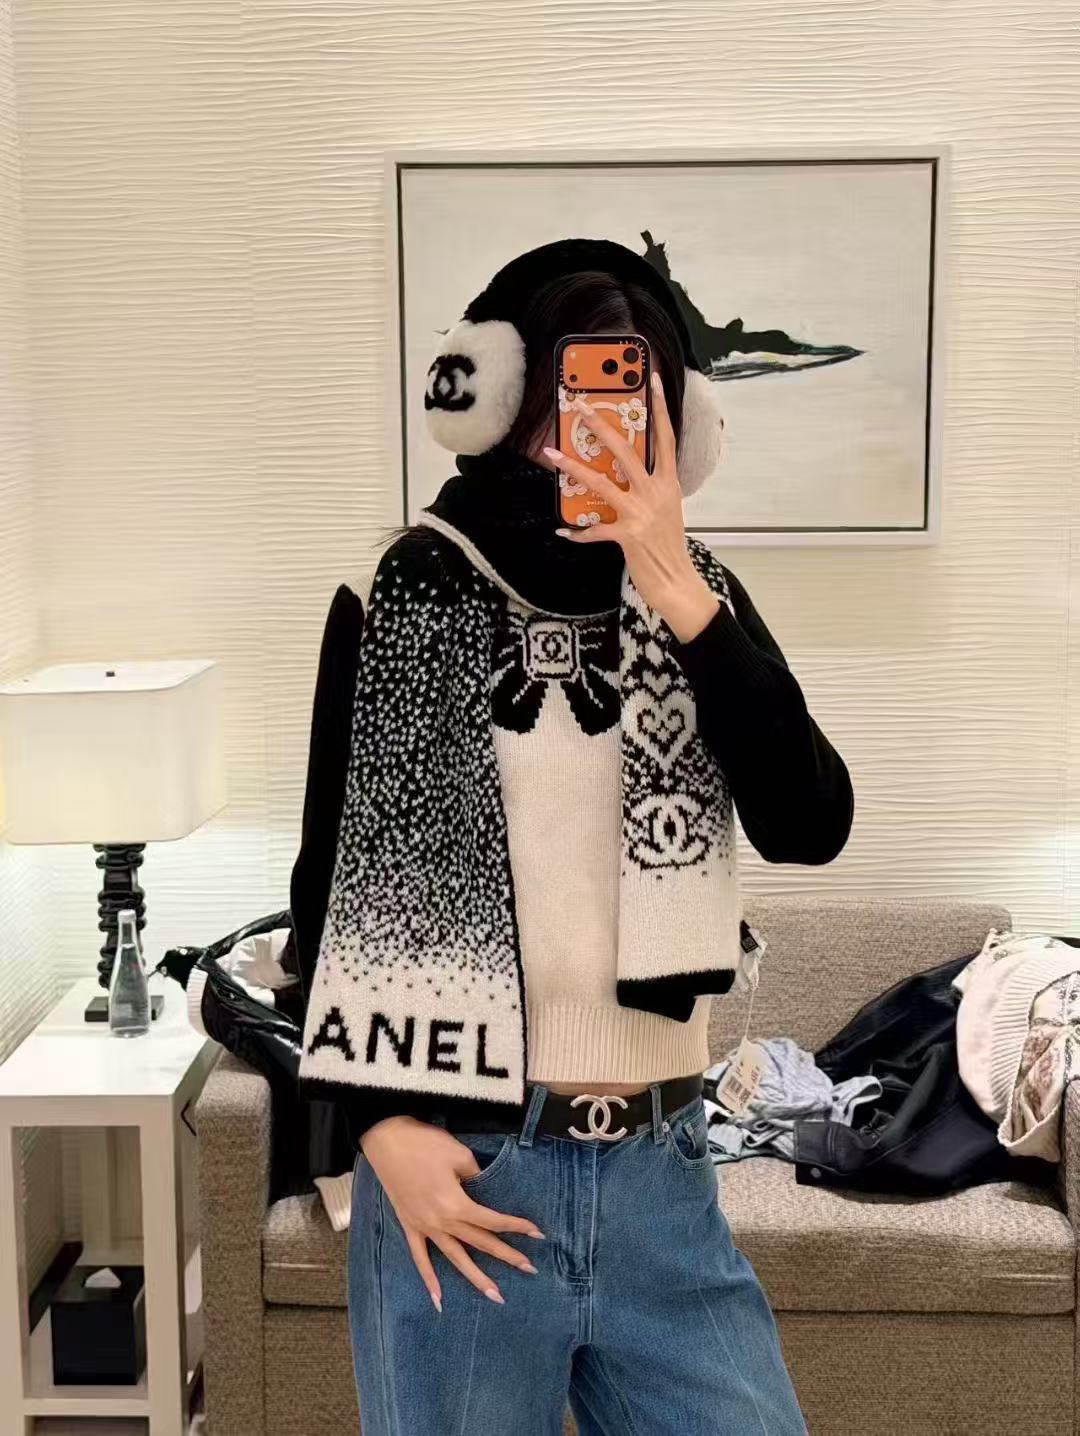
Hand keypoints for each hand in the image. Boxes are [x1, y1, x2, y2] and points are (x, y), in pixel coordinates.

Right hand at [359, 1115, 544, 1310]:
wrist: (387, 1140)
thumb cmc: (424, 1144)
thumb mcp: (459, 1155)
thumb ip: (476, 1176)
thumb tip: (483, 1188)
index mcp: (456, 1204)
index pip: (493, 1220)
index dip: (516, 1226)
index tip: (538, 1233)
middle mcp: (442, 1222)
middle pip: (480, 1242)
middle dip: (507, 1256)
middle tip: (530, 1269)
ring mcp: (424, 1227)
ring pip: (455, 1258)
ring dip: (476, 1277)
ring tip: (495, 1295)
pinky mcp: (410, 1225)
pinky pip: (420, 1257)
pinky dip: (429, 1279)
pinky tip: (439, 1299)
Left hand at [543, 371, 720, 642]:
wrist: (676, 582)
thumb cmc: (668, 547)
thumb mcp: (666, 511)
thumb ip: (651, 490)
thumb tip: (627, 475)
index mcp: (668, 484)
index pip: (666, 439)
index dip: (661, 409)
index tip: (655, 381)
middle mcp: (655, 493)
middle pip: (626, 452)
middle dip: (600, 427)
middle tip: (581, 408)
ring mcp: (640, 513)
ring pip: (600, 482)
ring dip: (572, 467)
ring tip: (551, 453)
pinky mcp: (626, 535)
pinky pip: (594, 528)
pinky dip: (578, 532)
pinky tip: (563, 532)